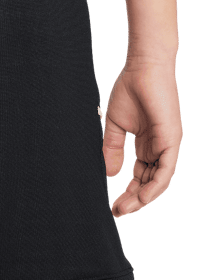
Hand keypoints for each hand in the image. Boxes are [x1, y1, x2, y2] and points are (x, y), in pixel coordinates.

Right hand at [102, 60, 181, 216]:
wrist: (142, 68)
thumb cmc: (130, 90)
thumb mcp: (115, 126)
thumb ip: (112, 149)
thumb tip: (109, 173)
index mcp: (147, 146)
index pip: (140, 176)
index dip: (128, 192)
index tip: (113, 206)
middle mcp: (160, 148)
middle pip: (149, 182)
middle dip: (134, 200)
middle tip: (117, 212)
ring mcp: (167, 144)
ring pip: (159, 180)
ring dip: (144, 197)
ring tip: (126, 208)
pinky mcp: (171, 138)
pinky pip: (166, 168)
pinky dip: (156, 184)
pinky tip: (144, 196)